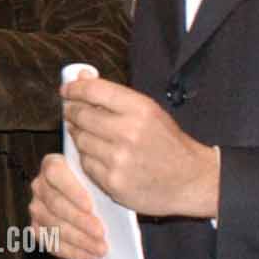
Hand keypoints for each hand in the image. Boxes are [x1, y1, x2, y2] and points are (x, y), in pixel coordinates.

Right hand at [30, 153, 106, 258]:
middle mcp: (40, 184)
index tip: (91, 206)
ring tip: (101, 249)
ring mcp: (36, 207)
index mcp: (53, 164)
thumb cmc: (101, 186)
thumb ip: (99, 181)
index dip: (71, 190)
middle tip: (101, 233)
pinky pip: (50, 243)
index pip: (55, 173)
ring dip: (79, 240)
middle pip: (54, 203)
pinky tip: (90, 256)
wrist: (97, 201)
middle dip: (79, 221)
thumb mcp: (101, 177)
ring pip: (53, 225)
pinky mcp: (37, 228)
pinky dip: (72, 252)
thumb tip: (109, 191)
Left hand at [60, 74, 220, 219]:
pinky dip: (88, 158)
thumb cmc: (169, 144)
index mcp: (140, 109)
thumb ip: (115, 96)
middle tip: (72, 112)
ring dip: (80, 136)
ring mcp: (119, 159)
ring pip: (80, 140)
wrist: (191, 181)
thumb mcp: (150, 111)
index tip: (66, 90)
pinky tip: (100, 156)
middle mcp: (128, 132)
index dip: (74, 88)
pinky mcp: (113, 181)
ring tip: (90, 135)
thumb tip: (82, 77)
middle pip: (81, 115)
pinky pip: (85, 164)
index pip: (94, 91)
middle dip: (72, 112)